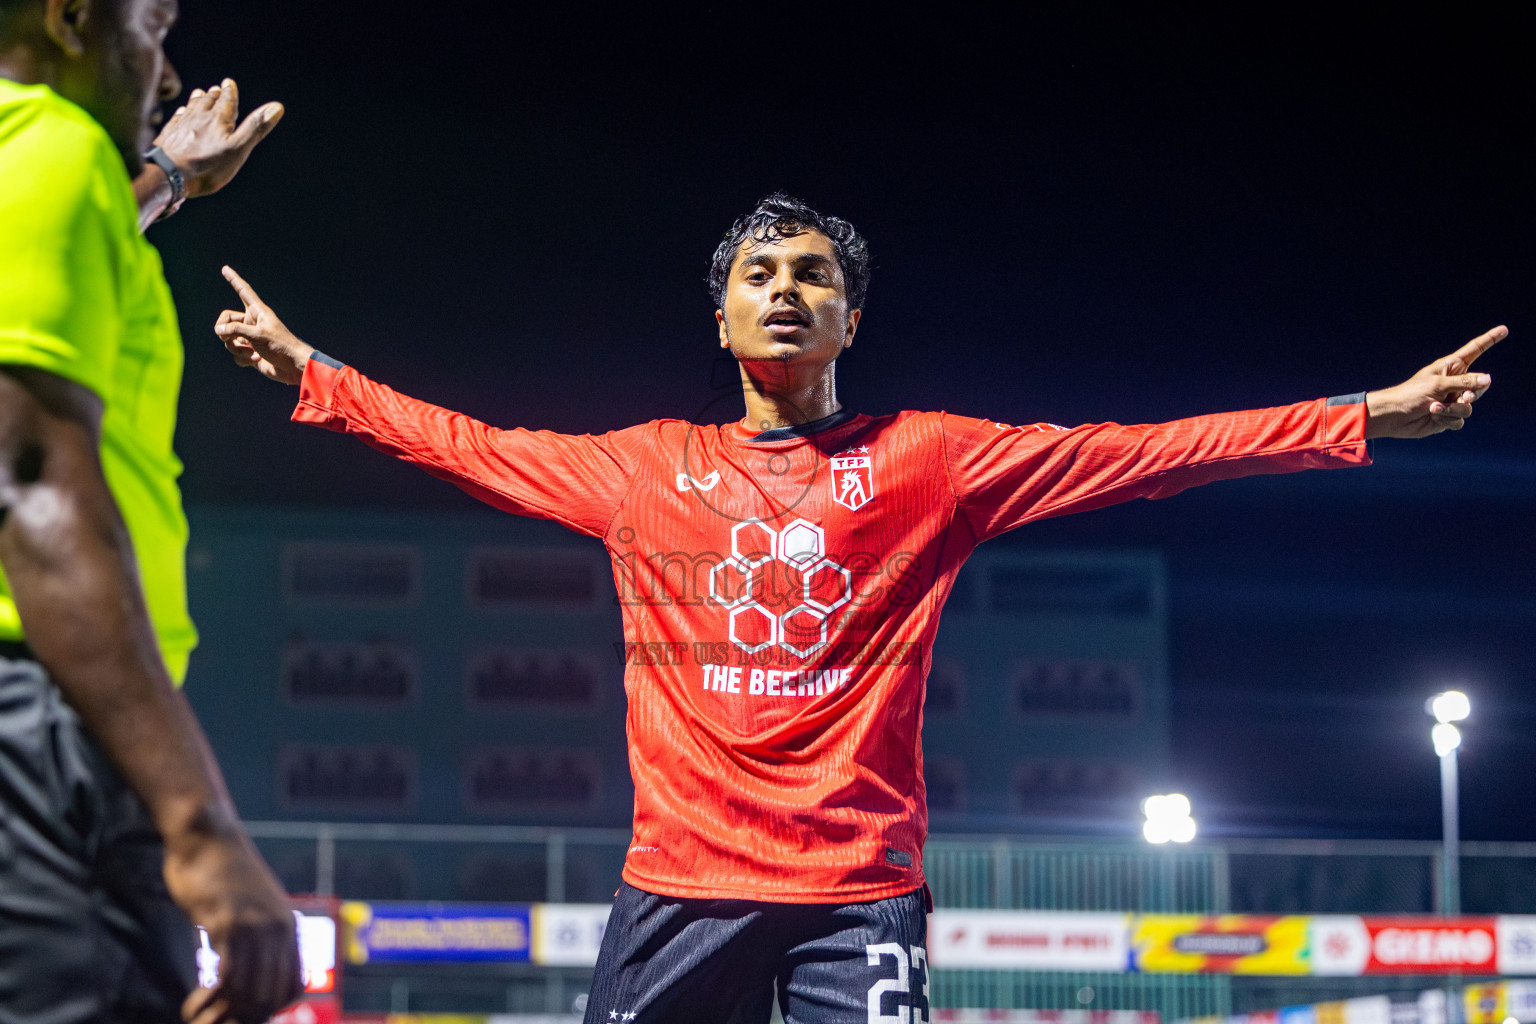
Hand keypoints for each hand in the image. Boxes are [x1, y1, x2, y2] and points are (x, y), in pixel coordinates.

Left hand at [154, 80, 282, 198]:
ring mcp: (182, 125)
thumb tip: (277, 107)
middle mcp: (199, 118)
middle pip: (207, 102)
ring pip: (191, 107)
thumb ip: (255, 128)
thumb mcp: (238, 149)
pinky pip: (177, 118)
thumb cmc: (207, 166)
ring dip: (197, 100)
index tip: (228, 83)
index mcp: (218, 120)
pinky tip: (181, 112)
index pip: (226, 101)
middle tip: (216, 88)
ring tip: (200, 93)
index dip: (229, 92)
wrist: (168, 175)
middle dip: (214, 95)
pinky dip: (182, 112)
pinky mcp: (169, 135)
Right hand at [164, 824, 300, 1023]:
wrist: (209, 838)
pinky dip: (210, 999)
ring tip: (200, 1014)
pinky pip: (227, 977)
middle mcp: (277, 929)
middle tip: (214, 1019)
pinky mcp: (225, 924)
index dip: (267, 1009)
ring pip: (251, 992)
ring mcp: (253, 927)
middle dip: (244, 1017)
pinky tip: (195, 1001)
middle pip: (272, 997)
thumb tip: (259, 964)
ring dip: (224, 1013)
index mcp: (288, 927)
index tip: (239, 1011)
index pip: (293, 987)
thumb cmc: (225, 875)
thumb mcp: (255, 906)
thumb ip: (262, 933)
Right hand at [215, 268, 314, 384]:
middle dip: (225, 331)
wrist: (293, 368)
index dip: (234, 280)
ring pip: (228, 339)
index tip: (225, 268)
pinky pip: (235, 354)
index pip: (243, 291)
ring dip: (237, 348)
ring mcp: (250, 338)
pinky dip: (243, 359)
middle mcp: (252, 322)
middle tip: (228, 338)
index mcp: (257, 311)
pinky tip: (256, 360)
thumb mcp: (258, 335)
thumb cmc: (281, 346)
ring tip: (252, 352)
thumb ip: (235, 330)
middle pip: (226, 320)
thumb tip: (218, 330)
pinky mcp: (250, 352)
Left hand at [1364, 326, 1504, 438]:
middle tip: (1464, 396)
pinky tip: (1434, 418)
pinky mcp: (1447, 417)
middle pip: (1479, 386)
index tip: (1504, 330)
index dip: (1490, 340)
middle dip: (1472, 393)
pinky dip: (1447, 420)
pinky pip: (1460, 420)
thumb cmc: (1410, 394)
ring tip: (1435, 409)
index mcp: (1451, 367)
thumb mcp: (1438, 385)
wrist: (1394, 417)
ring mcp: (1451, 400)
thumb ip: (1464, 382)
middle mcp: (1454, 382)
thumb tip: (1488, 379)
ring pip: (1469, 407)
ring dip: (1453, 410)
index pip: (1475, 351)